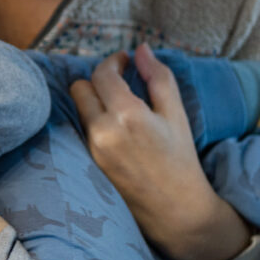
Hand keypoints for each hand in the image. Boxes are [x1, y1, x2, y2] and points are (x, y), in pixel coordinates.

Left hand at [70, 43, 250, 259]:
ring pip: (79, 108)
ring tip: (117, 105)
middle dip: (98, 80)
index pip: (102, 73)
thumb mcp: (175, 114)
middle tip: (120, 82)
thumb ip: (158, 77)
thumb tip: (141, 49)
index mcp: (126, 115)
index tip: (125, 61)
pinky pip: (81, 129)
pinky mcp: (87, 162)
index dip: (113, 61)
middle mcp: (102, 130)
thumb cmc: (180, 159)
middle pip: (80, 87)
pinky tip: (113, 127)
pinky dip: (93, 120)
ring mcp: (91, 148)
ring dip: (94, 100)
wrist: (176, 210)